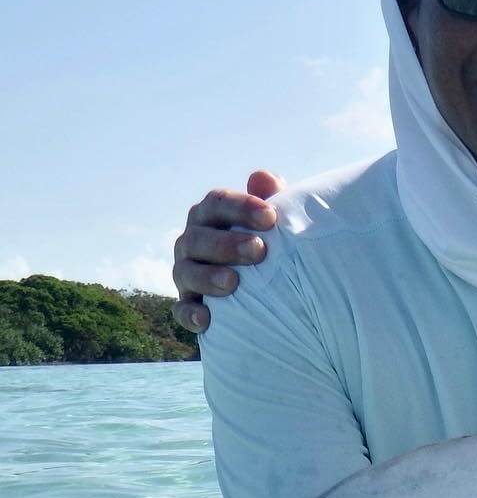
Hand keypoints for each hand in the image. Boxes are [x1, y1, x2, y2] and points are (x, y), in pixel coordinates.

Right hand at [172, 170, 284, 331]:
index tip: (271, 217)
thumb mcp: (275, 224)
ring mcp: (187, 273)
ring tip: (233, 282)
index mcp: (211, 217)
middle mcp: (193, 241)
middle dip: (226, 243)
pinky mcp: (189, 304)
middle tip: (258, 251)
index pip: (217, 203)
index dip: (241, 207)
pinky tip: (207, 320)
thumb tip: (263, 177)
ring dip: (207, 277)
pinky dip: (191, 314)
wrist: (271, 289)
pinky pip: (182, 310)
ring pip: (186, 271)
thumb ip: (272, 200)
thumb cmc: (272, 245)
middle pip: (199, 237)